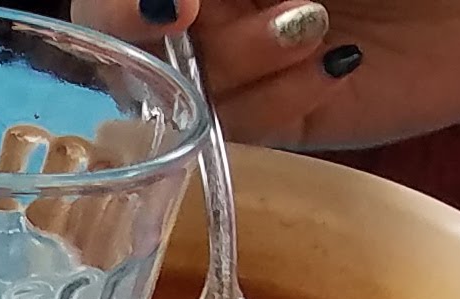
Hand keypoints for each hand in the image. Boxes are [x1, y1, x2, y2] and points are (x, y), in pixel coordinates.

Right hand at [67, 0, 459, 147]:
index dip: (121, 2)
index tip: (170, 2)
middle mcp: (210, 13)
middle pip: (125, 39)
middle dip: (159, 29)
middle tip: (193, 15)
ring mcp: (239, 68)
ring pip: (178, 86)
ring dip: (238, 54)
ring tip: (314, 24)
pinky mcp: (279, 120)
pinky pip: (237, 125)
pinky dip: (279, 92)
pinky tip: (339, 63)